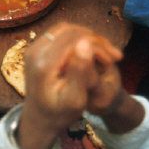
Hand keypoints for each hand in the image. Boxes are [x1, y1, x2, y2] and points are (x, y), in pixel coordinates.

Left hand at [18, 23, 121, 148]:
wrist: (38, 120)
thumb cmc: (60, 114)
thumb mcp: (75, 100)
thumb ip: (80, 72)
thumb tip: (86, 44)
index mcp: (44, 63)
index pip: (75, 40)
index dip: (97, 44)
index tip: (115, 57)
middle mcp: (34, 51)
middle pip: (69, 30)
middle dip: (94, 38)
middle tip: (113, 52)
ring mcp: (32, 47)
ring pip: (64, 29)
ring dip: (86, 36)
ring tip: (105, 50)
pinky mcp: (35, 48)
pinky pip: (58, 34)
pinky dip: (76, 38)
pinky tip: (90, 50)